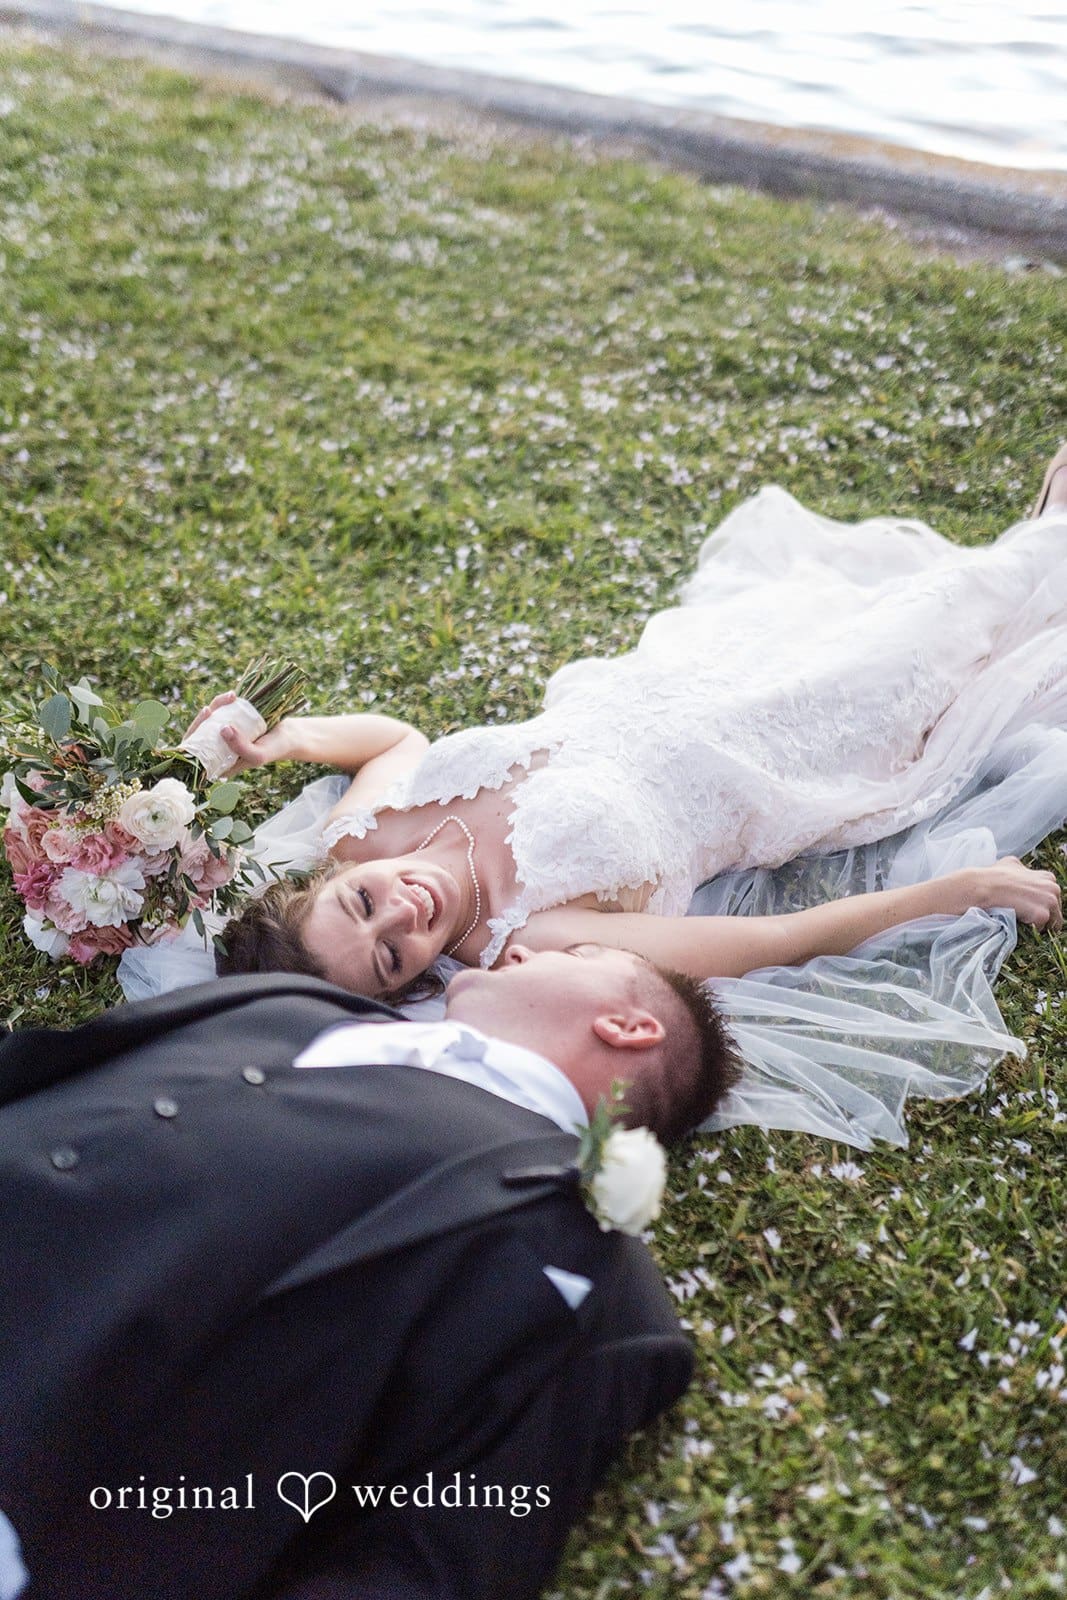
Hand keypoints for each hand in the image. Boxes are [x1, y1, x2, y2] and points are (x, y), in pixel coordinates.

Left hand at [182, 691, 296, 774]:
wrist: (291, 736)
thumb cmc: (275, 749)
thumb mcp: (258, 755)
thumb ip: (241, 748)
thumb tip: (222, 729)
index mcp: (221, 764)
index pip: (198, 755)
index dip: (194, 737)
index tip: (205, 719)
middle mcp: (221, 750)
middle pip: (201, 735)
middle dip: (201, 719)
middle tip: (210, 708)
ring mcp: (226, 736)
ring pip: (211, 721)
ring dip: (215, 706)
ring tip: (229, 697)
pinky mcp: (233, 723)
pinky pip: (222, 712)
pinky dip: (224, 702)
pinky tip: (232, 696)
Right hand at [965, 857, 1062, 930]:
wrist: (983, 888)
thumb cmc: (993, 876)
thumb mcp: (1010, 863)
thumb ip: (1022, 869)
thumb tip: (1020, 871)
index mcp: (1048, 877)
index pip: (1053, 897)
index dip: (1041, 904)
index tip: (1028, 907)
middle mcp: (1053, 888)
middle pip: (1056, 911)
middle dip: (1042, 915)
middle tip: (1024, 916)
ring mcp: (1049, 902)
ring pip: (1052, 922)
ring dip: (1039, 924)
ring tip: (1022, 922)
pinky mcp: (1042, 915)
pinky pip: (1040, 928)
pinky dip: (1030, 929)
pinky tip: (1018, 923)